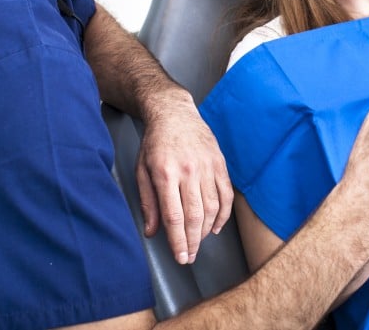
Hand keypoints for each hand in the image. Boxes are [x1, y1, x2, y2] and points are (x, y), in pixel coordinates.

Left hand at [137, 92, 233, 264]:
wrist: (174, 112)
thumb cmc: (155, 142)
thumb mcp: (142, 170)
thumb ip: (147, 202)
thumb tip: (151, 231)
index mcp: (165, 173)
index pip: (174, 216)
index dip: (178, 241)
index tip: (180, 257)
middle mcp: (188, 170)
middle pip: (195, 216)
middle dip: (193, 242)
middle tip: (189, 257)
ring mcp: (206, 166)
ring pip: (212, 207)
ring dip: (207, 230)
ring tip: (199, 242)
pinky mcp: (219, 163)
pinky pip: (226, 194)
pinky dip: (224, 215)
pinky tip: (217, 226)